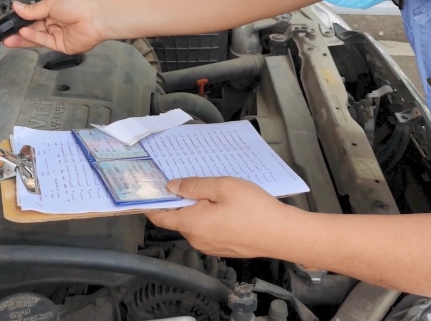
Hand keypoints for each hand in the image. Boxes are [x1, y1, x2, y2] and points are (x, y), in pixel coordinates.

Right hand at [2, 0, 106, 54]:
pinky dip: (33, 38)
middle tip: (4, 35)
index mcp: (52, 11)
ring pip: (36, 38)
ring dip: (22, 38)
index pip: (32, 17)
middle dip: (18, 32)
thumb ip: (33, 10)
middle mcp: (54, 24)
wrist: (94, 17)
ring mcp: (57, 36)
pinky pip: (44, 42)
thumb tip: (16, 6)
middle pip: (33, 30)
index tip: (8, 22)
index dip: (20, 20)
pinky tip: (23, 33)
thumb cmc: (78, 5)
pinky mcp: (61, 46)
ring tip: (8, 38)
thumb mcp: (51, 4)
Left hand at [145, 176, 291, 257]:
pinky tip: (226, 208)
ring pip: (194, 224)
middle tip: (193, 183)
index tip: (148, 192)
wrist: (282, 234)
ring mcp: (209, 247)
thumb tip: (172, 187)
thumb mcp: (223, 187)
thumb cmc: (255, 209)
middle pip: (178, 218)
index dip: (151, 204)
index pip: (160, 217)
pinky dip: (209, 219)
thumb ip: (194, 186)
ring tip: (215, 193)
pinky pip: (207, 231)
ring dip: (197, 210)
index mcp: (192, 223)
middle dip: (181, 202)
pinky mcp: (222, 248)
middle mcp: (196, 239)